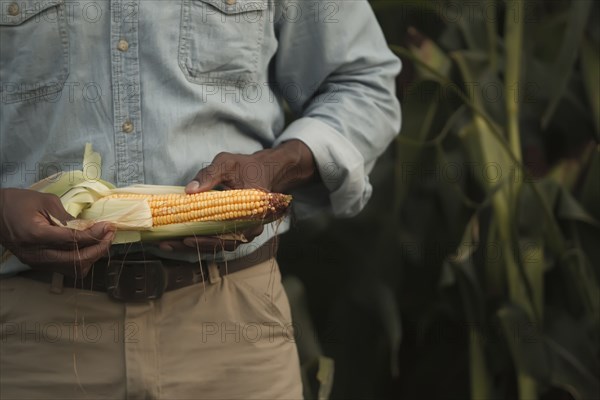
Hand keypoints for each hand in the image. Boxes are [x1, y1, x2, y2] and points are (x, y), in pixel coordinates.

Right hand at [0, 188, 114, 276]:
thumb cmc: (17, 202)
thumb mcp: (45, 201)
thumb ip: (68, 217)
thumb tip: (91, 227)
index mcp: (36, 235)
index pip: (74, 241)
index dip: (95, 236)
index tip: (109, 227)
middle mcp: (37, 254)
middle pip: (77, 261)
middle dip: (98, 248)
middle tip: (109, 234)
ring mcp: (37, 263)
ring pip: (73, 269)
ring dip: (92, 256)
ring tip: (101, 240)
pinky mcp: (38, 265)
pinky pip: (66, 268)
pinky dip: (81, 260)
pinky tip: (88, 246)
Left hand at [158, 140, 316, 252]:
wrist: (262, 171)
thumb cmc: (246, 166)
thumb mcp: (227, 163)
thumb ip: (210, 174)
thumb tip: (189, 190)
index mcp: (252, 214)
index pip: (228, 234)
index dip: (206, 240)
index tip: (186, 239)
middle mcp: (249, 228)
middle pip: (219, 244)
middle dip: (191, 245)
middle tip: (166, 244)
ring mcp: (242, 232)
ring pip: (216, 246)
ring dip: (191, 245)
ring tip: (167, 244)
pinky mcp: (234, 231)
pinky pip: (216, 241)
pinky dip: (197, 240)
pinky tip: (177, 238)